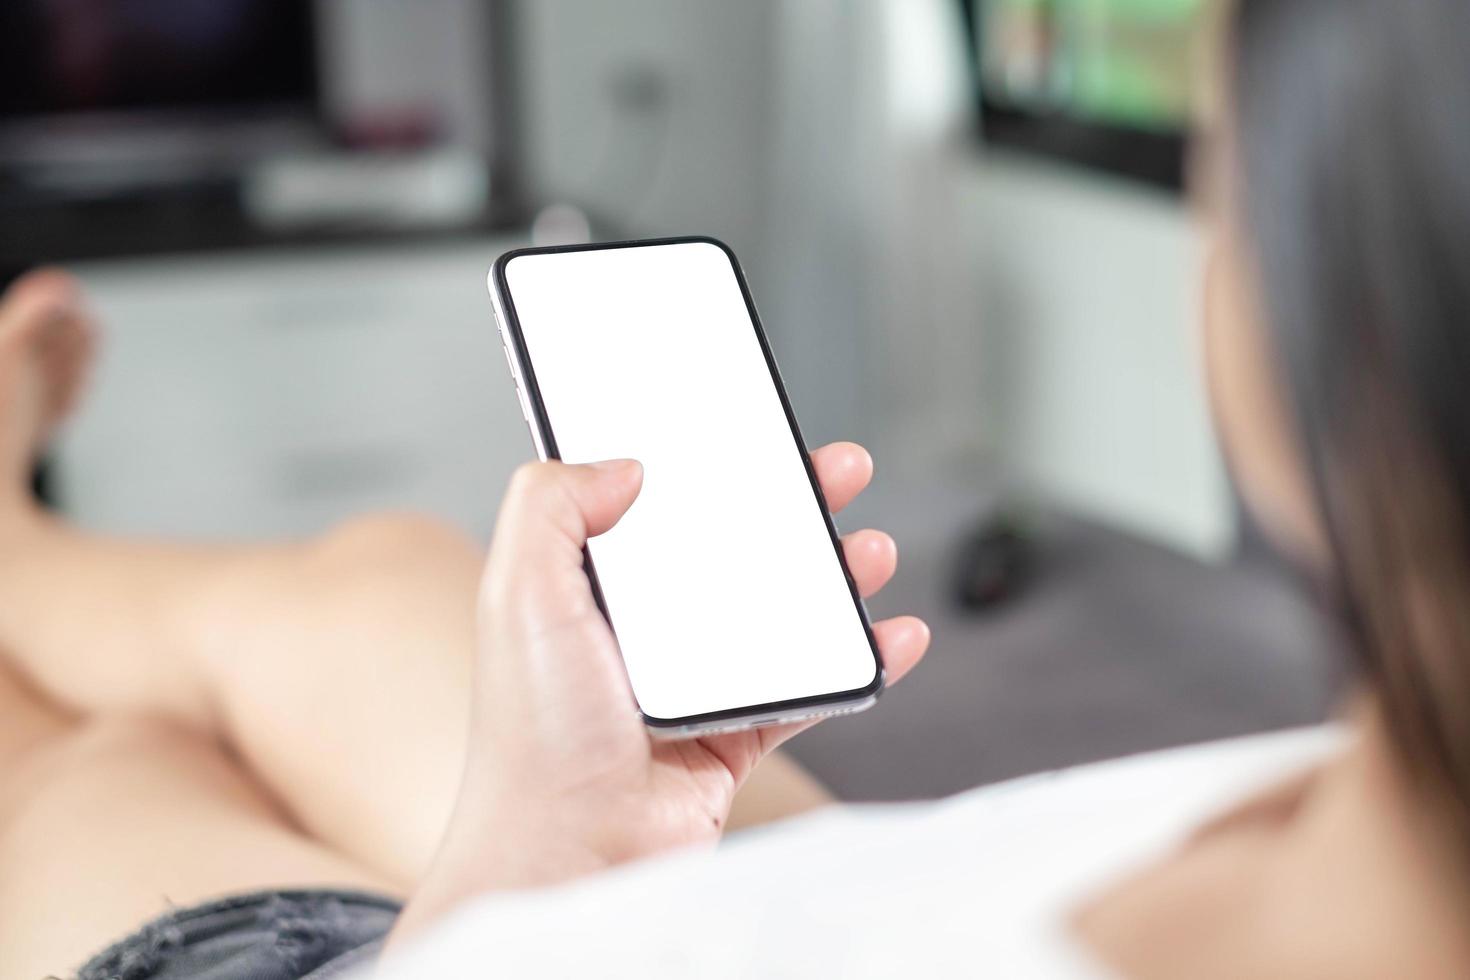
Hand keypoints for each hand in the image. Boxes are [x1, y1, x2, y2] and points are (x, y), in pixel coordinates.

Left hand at [393, 444, 928, 939]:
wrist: (571, 853)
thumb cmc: (534, 738)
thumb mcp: (518, 595)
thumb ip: (549, 505)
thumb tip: (623, 465)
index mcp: (593, 588)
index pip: (659, 505)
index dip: (708, 463)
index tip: (751, 429)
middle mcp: (647, 629)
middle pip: (735, 547)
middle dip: (793, 506)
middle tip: (838, 470)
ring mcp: (697, 682)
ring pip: (783, 611)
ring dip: (836, 577)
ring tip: (871, 550)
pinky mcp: (737, 733)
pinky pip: (812, 687)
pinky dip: (861, 662)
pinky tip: (892, 636)